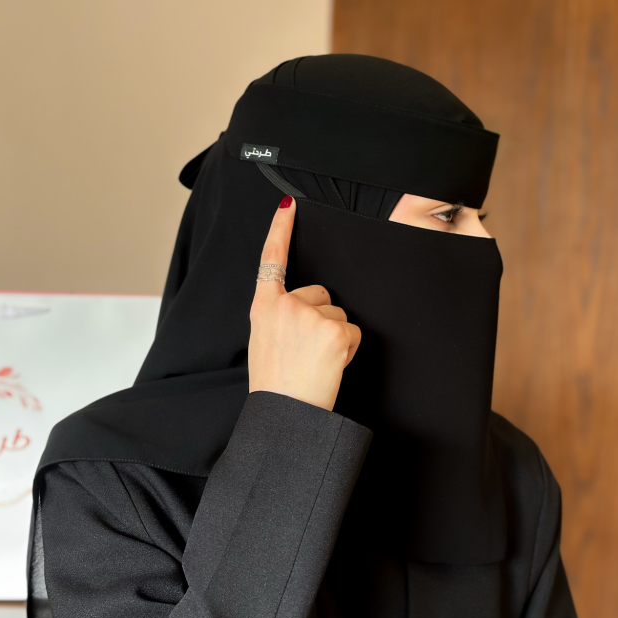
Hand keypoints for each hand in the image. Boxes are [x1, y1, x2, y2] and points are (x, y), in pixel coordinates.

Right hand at [248, 197, 360, 410]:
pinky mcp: (335, 330)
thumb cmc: (275, 382)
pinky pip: (352, 331)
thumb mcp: (264, 339)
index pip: (271, 259)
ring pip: (338, 315)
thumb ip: (280, 314)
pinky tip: (330, 365)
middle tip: (306, 351)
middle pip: (320, 293)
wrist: (285, 412)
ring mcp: (311, 315)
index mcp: (264, 306)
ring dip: (334, 337)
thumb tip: (304, 305)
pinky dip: (347, 349)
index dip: (280, 229)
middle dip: (321, 317)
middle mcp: (286, 305)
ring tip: (316, 362)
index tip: (288, 205)